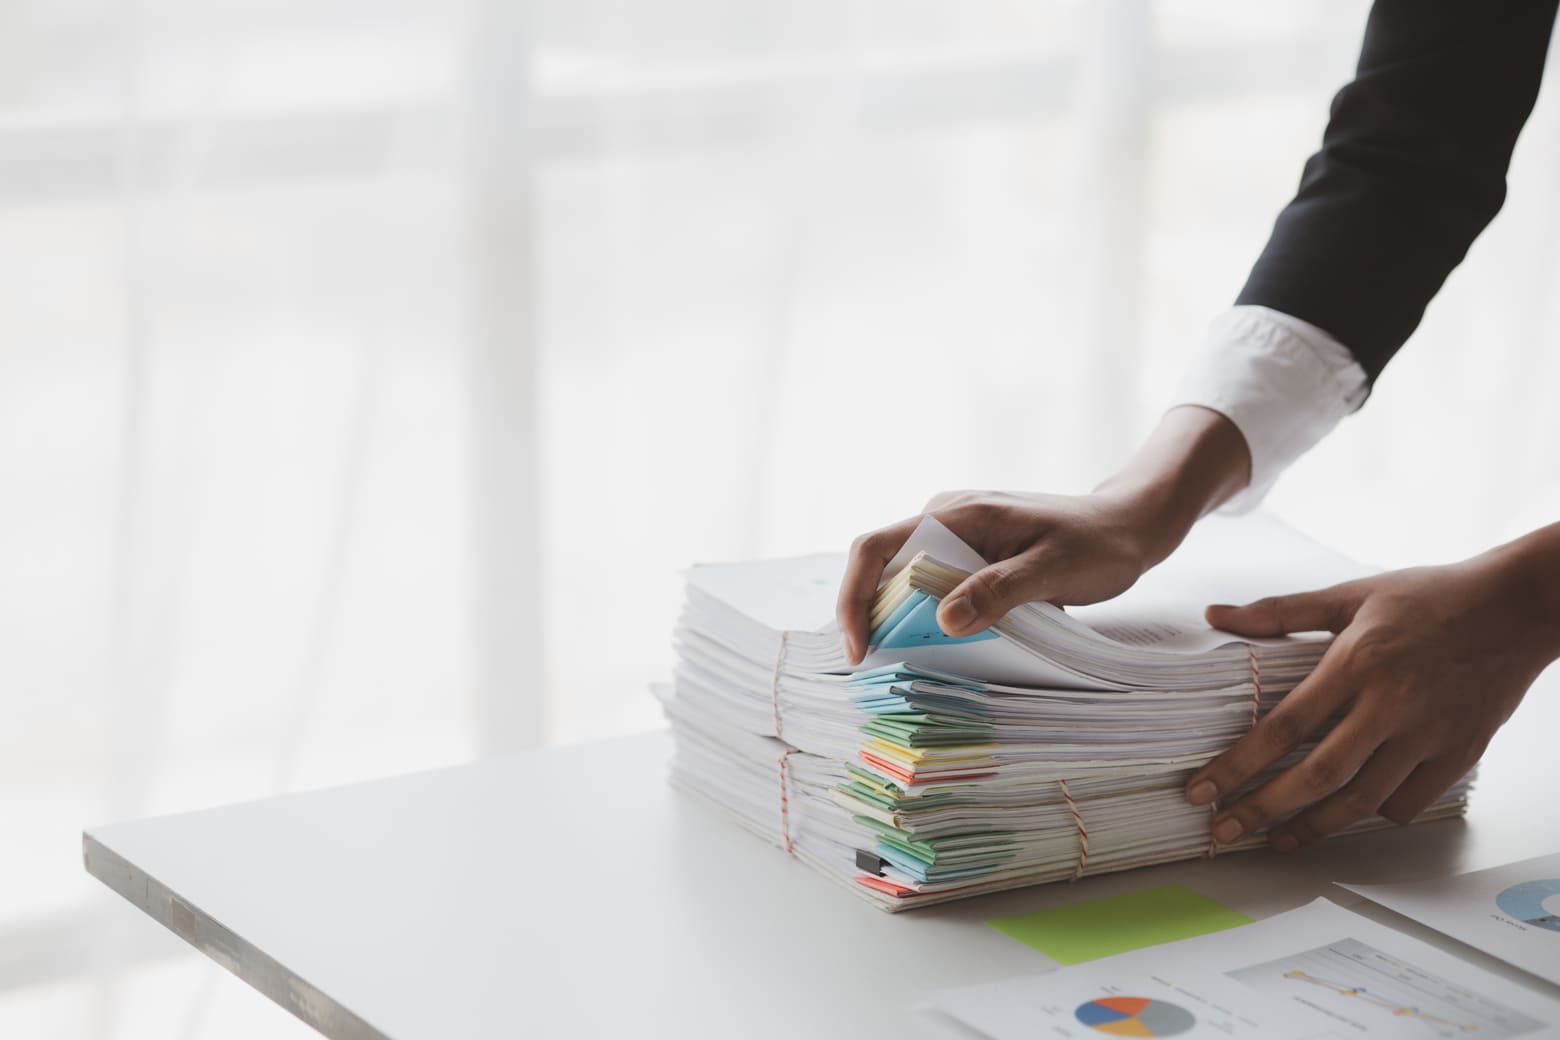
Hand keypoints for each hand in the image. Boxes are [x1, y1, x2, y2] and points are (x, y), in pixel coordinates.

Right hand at [835, 490, 1162, 663]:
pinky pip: (930, 585)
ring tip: (899, 664)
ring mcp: (956, 535)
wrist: (1128, 525)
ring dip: (894, 619)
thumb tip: (945, 621)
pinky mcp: (970, 554)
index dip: (856, 598)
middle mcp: (945, 518)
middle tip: (875, 667)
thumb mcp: (1053, 569)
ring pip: (903, 578)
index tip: (861, 649)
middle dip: (868, 616)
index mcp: (956, 513)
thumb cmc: (1098, 543)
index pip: (877, 547)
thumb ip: (999, 591)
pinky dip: (922, 617)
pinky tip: (935, 647)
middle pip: (881, 566)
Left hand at [1186, 549, 1559, 850]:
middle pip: (1316, 775)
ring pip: (1361, 799)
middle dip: (1261, 809)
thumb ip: (1280, 611)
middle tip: (1224, 832)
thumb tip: (1216, 615)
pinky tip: (1346, 814)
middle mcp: (1390, 705)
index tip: (1202, 790)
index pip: (1283, 727)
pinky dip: (1374, 814)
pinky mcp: (1459, 754)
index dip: (1237, 765)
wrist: (1518, 607)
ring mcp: (1428, 735)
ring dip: (1313, 826)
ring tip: (1277, 840)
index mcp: (1356, 663)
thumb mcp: (1351, 595)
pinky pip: (1408, 801)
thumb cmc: (1431, 596)